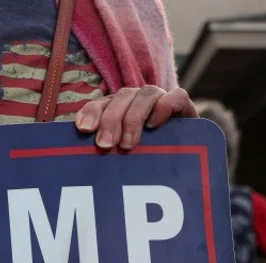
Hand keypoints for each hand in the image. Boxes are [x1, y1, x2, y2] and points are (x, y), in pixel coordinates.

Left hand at [75, 86, 196, 149]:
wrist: (183, 160)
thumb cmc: (143, 161)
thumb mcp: (120, 157)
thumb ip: (105, 153)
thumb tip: (82, 163)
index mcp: (117, 108)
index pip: (100, 103)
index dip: (91, 112)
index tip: (84, 129)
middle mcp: (136, 100)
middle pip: (121, 97)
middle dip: (110, 120)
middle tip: (105, 145)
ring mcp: (160, 99)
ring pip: (145, 95)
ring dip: (133, 118)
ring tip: (127, 144)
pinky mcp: (182, 105)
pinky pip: (176, 96)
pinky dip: (164, 107)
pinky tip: (154, 124)